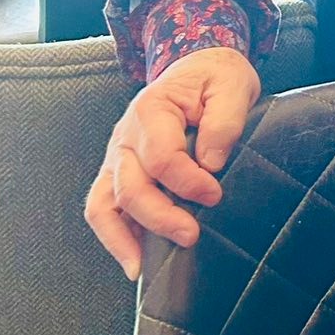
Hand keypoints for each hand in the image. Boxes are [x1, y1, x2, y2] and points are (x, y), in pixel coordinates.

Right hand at [85, 46, 260, 277]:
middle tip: (191, 235)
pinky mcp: (118, 173)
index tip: (215, 195)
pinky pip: (103, 208)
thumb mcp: (231, 86)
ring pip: (105, 203)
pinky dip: (114, 236)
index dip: (188, 182)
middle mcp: (126, 136)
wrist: (198, 69)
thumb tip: (211, 163)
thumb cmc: (214, 79)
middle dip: (160, 217)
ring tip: (142, 266)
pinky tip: (134, 260)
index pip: (162, 157)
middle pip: (130, 186)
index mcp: (152, 109)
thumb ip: (224, 121)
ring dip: (123, 237)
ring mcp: (118, 157)